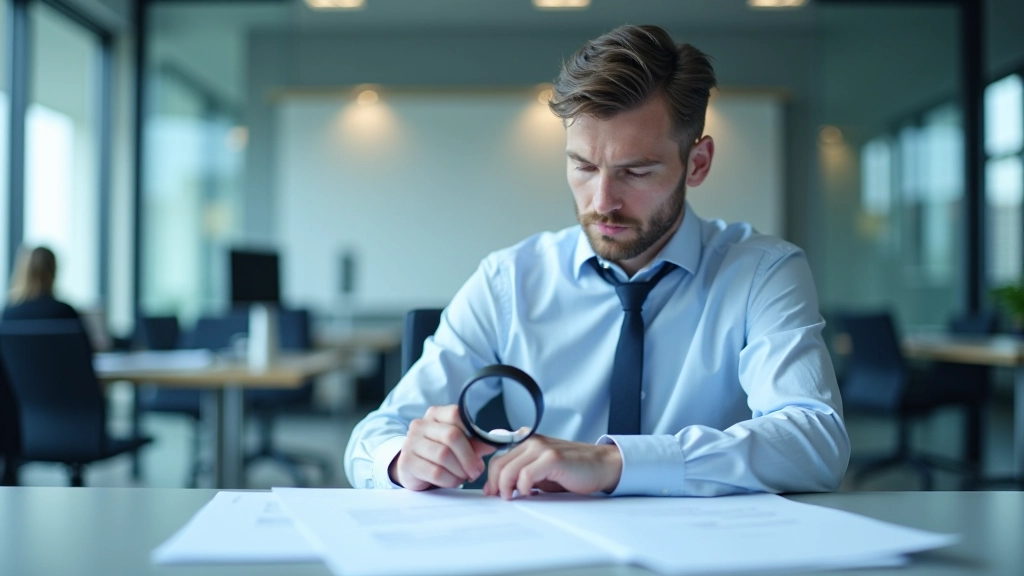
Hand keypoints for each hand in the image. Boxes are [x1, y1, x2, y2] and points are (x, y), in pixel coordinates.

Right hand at [389, 405, 495, 490]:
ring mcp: (411, 443)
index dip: (472, 432)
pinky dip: (450, 480)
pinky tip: (452, 481)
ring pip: (443, 455)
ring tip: (463, 477)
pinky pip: (435, 472)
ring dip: (460, 471)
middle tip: (476, 471)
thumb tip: (493, 443)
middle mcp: (420, 425)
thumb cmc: (438, 455)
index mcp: (435, 414)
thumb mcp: (458, 446)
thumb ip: (474, 443)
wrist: (412, 470)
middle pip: (452, 436)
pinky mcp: (407, 462)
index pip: (456, 414)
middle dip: (469, 457)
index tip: (481, 450)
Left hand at [483, 435, 622, 499]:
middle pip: (499, 464)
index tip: (491, 493)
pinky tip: (529, 494)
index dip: (491, 478)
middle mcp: (532, 441)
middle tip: (502, 499)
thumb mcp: (542, 472)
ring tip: (514, 498)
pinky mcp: (552, 458)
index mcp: (528, 442)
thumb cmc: (573, 470)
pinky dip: (523, 487)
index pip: (498, 459)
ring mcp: (542, 448)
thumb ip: (522, 474)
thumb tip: (501, 489)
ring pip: (509, 469)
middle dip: (495, 485)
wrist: (602, 465)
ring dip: (507, 488)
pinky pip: (526, 475)